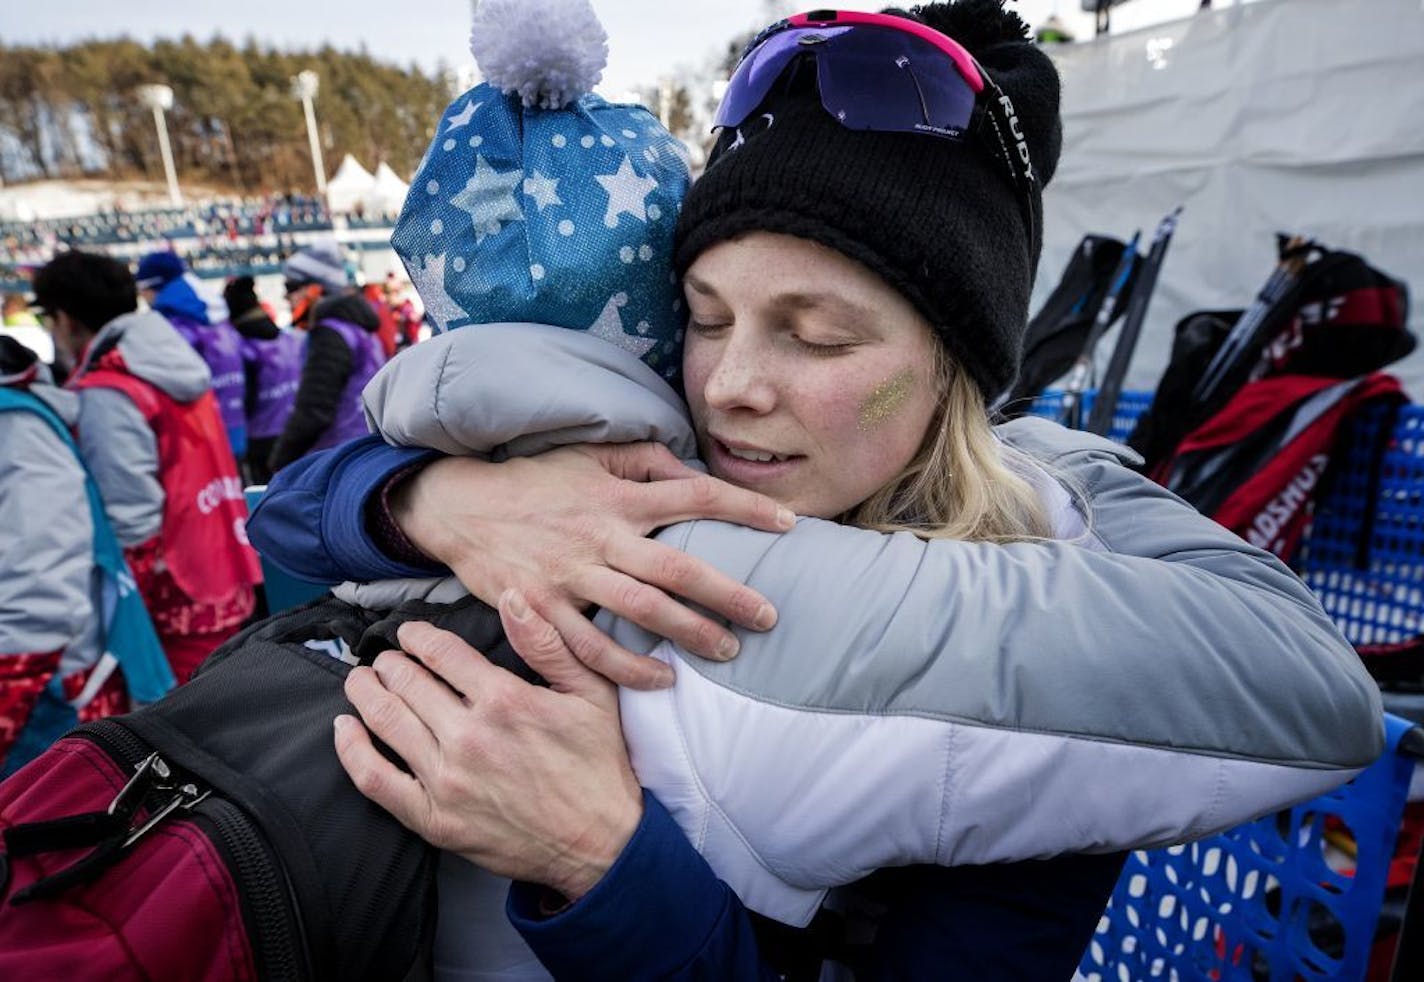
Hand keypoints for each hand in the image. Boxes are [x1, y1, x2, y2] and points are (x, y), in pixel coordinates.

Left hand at [334, 592, 641, 899]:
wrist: (600, 844)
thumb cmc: (598, 764)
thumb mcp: (592, 692)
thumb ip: (548, 643)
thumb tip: (512, 596)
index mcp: (504, 700)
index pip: (440, 652)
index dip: (417, 637)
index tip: (408, 634)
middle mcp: (469, 736)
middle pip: (406, 682)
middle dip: (389, 663)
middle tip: (384, 659)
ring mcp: (447, 781)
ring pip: (386, 722)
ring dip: (365, 693)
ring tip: (360, 681)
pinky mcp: (434, 819)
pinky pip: (376, 779)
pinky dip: (353, 750)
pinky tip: (345, 728)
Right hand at [390, 442, 791, 688]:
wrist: (461, 507)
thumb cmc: (537, 481)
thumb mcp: (592, 457)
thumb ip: (646, 463)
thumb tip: (696, 474)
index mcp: (618, 496)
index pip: (696, 496)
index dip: (745, 508)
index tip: (789, 524)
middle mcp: (600, 536)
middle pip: (676, 567)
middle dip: (728, 593)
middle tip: (769, 615)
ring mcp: (570, 575)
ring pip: (640, 612)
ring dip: (689, 634)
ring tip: (729, 650)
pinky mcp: (543, 608)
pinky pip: (590, 649)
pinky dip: (628, 670)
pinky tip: (662, 681)